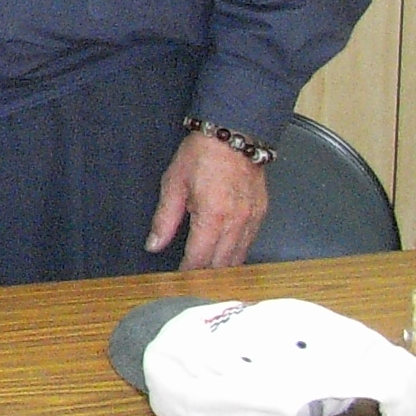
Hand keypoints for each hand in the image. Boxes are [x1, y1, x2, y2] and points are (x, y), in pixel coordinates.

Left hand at [150, 130, 268, 267]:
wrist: (234, 135)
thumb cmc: (201, 155)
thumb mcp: (173, 184)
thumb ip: (164, 219)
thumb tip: (153, 245)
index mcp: (213, 216)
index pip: (199, 258)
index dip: (187, 272)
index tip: (178, 279)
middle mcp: (237, 222)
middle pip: (221, 264)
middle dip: (205, 274)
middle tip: (190, 279)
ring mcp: (253, 219)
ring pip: (239, 258)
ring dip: (222, 267)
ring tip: (206, 272)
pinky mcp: (261, 214)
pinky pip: (250, 243)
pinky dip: (237, 253)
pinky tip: (224, 253)